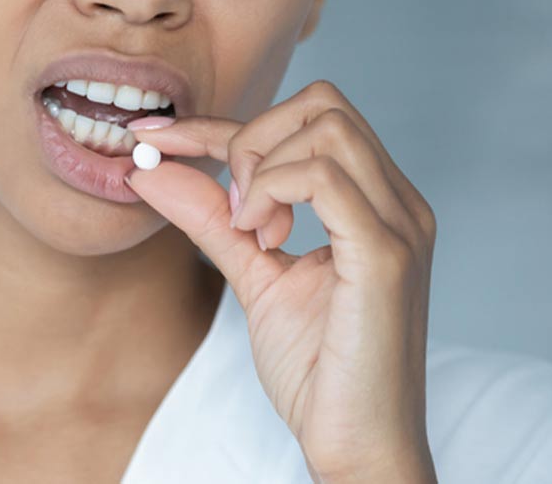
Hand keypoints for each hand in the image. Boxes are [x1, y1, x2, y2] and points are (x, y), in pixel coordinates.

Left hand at [124, 80, 437, 483]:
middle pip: (323, 102)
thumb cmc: (319, 371)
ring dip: (262, 167)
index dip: (218, 125)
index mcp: (375, 202)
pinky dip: (272, 192)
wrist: (358, 447)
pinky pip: (324, 177)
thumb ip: (211, 219)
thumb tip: (153, 169)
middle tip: (232, 210)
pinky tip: (261, 239)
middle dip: (252, 137)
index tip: (153, 138)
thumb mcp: (255, 276)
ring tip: (251, 232)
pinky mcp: (386, 256)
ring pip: (326, 125)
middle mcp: (397, 202)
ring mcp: (398, 224)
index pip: (302, 122)